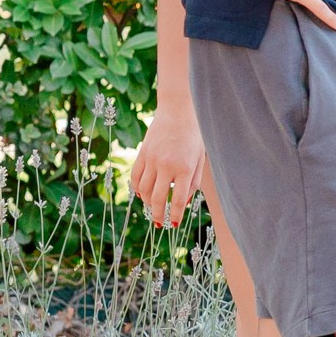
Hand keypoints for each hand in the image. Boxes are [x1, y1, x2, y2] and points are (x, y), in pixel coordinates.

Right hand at [130, 103, 206, 227]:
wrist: (178, 111)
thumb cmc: (194, 136)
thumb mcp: (200, 159)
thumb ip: (193, 182)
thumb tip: (182, 203)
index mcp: (184, 168)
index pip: (177, 200)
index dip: (175, 216)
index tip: (174, 225)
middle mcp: (166, 165)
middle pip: (157, 199)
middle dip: (158, 215)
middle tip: (160, 224)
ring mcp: (152, 159)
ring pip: (144, 190)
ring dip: (148, 203)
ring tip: (154, 208)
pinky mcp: (142, 154)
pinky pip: (136, 177)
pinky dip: (138, 189)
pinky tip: (143, 194)